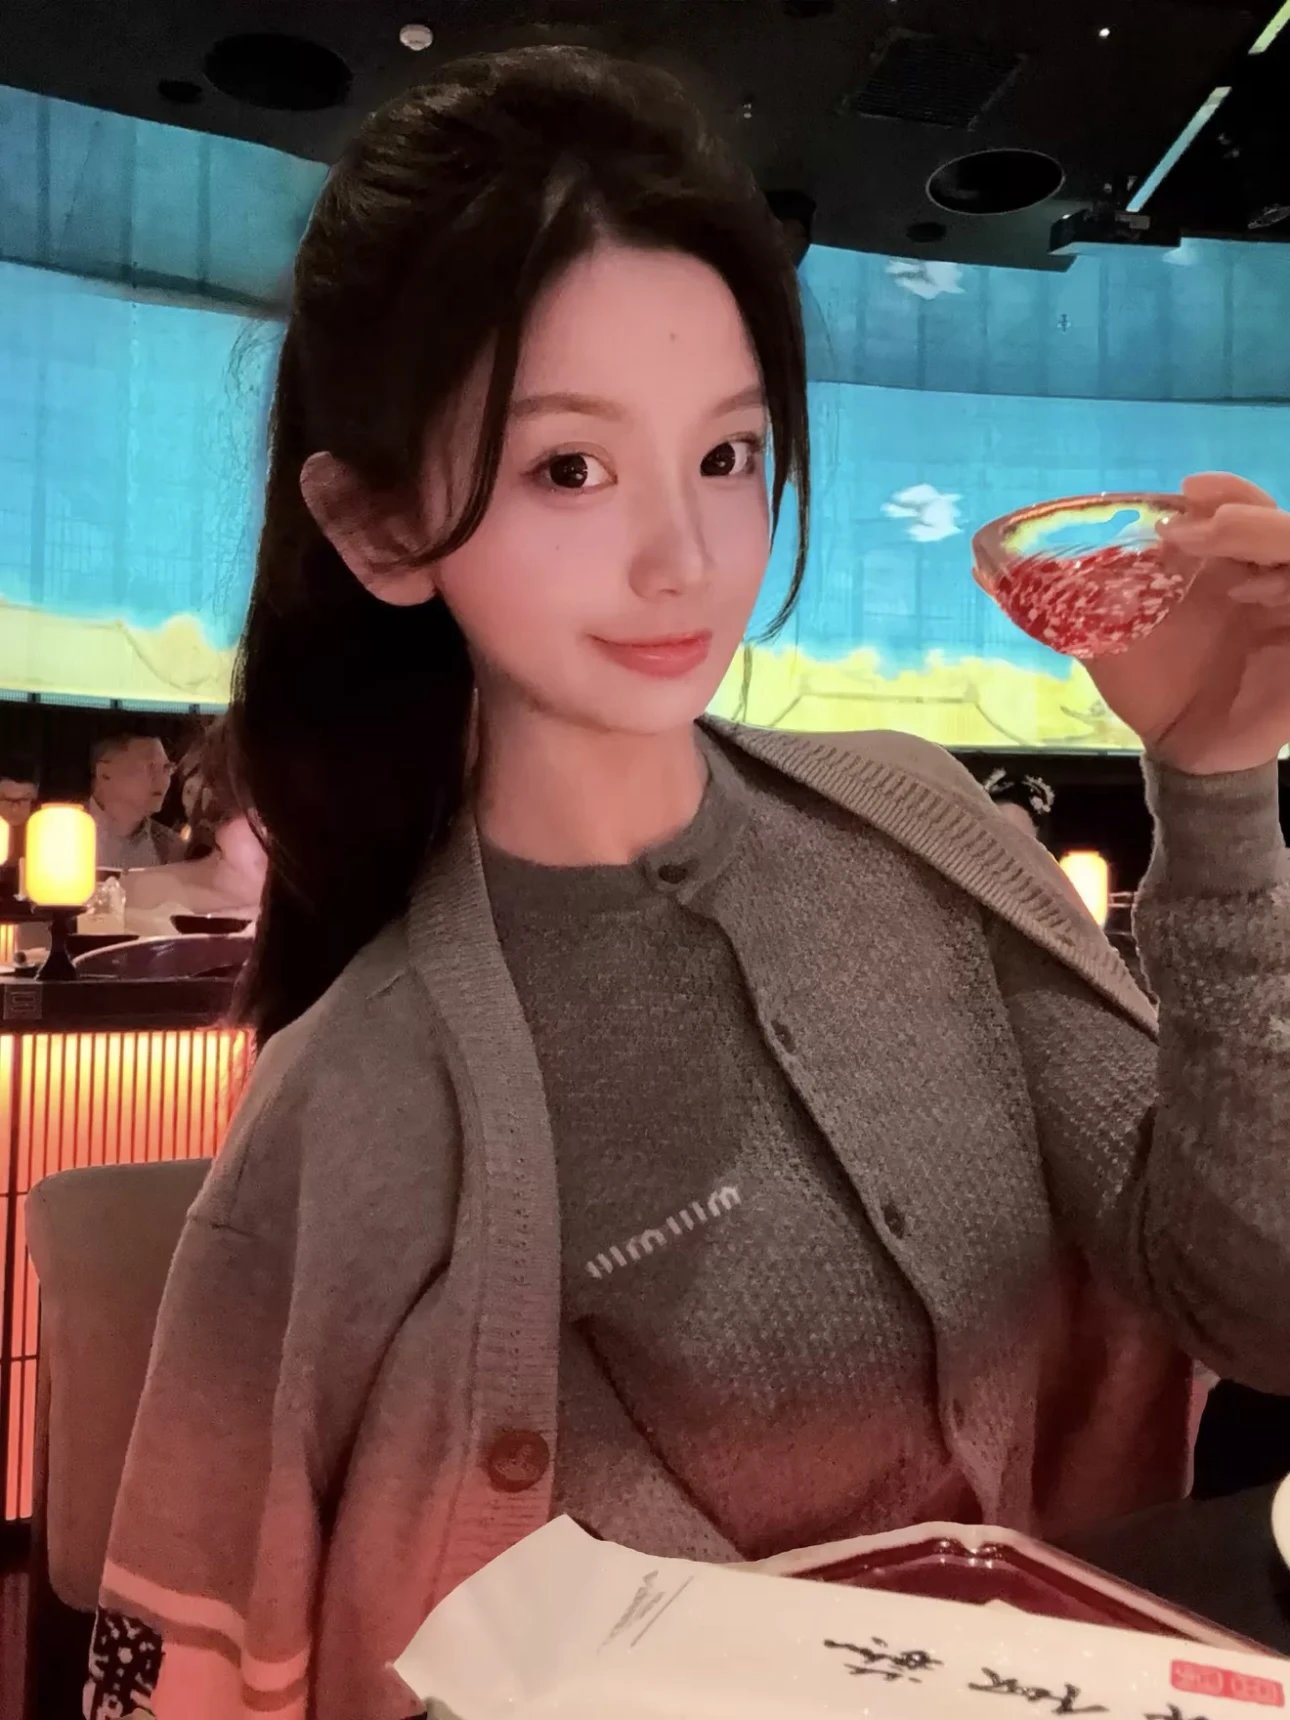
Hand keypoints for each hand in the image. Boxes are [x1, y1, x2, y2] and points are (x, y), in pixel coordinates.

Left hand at [1085, 473, 1289, 773]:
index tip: (1184, 494)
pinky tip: (1255, 602)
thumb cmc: (1155, 687)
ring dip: (1265, 542)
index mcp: (1225, 564)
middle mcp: (1267, 578)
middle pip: (1278, 524)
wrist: (1185, 752)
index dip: (1222, 494)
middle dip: (1241, 515)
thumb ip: (1061, 599)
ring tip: (1221, 557)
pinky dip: (1289, 592)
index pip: (1239, 508)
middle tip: (1189, 528)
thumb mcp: (1104, 637)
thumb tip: (984, 569)